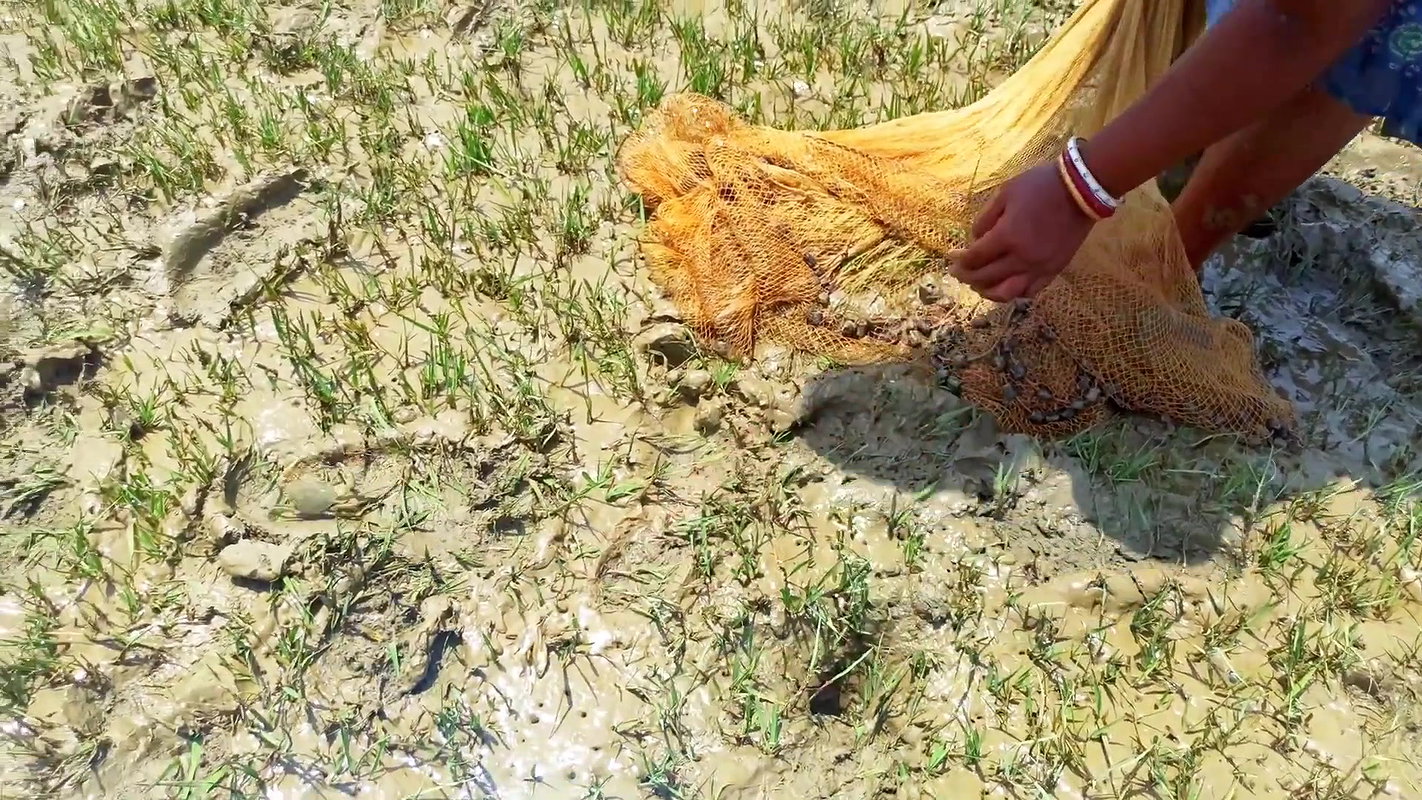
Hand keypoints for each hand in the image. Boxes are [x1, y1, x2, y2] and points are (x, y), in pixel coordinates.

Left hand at [949, 161, 1097, 301]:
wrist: (1081, 189)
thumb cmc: (1040, 186)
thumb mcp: (1005, 193)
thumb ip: (985, 219)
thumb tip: (974, 240)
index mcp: (1007, 236)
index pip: (974, 258)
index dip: (959, 260)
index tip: (951, 257)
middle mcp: (1022, 257)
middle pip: (986, 277)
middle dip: (967, 276)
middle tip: (958, 273)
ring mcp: (1040, 267)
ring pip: (1006, 292)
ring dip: (988, 291)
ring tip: (979, 285)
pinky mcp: (1054, 270)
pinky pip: (1030, 291)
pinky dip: (1014, 292)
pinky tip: (1005, 286)